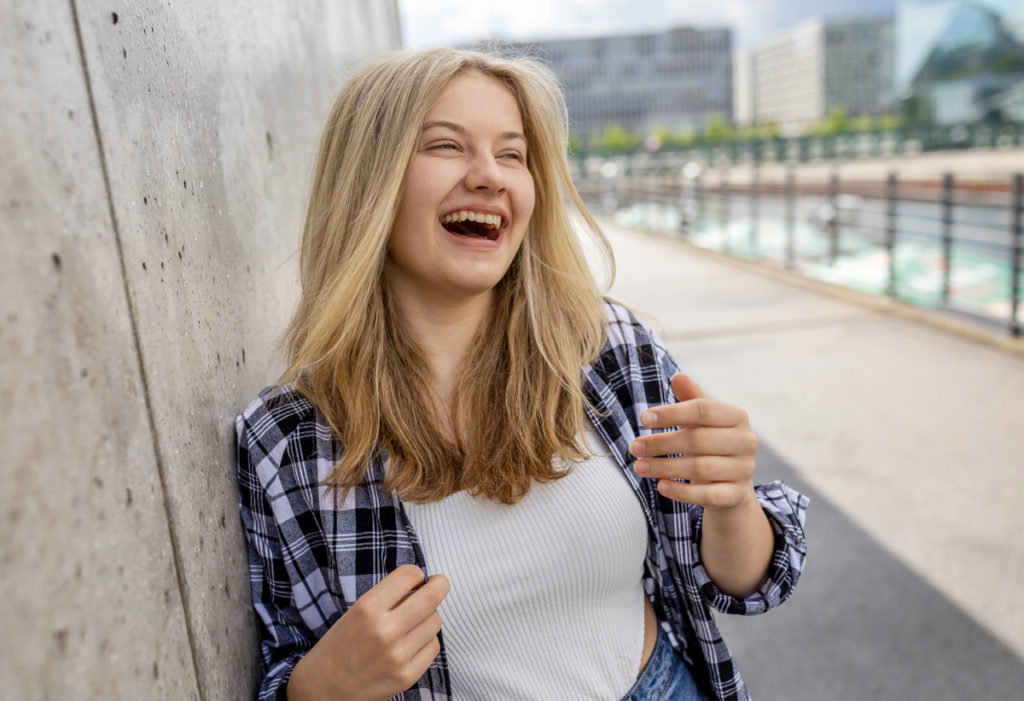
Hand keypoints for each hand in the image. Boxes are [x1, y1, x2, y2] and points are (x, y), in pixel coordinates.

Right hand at [287, 564, 448, 700]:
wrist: (322, 690)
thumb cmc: (338, 648)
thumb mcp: (355, 612)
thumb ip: (386, 598)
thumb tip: (420, 585)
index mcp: (368, 608)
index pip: (409, 575)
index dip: (417, 573)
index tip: (418, 577)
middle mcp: (385, 630)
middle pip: (431, 597)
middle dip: (439, 585)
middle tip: (438, 583)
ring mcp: (398, 655)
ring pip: (435, 621)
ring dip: (429, 617)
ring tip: (413, 622)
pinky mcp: (407, 675)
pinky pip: (433, 646)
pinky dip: (427, 640)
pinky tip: (412, 642)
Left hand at [629, 373, 758, 512]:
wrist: (730, 485)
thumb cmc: (710, 444)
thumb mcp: (700, 421)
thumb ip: (691, 400)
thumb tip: (679, 376)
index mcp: (737, 416)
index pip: (702, 410)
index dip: (672, 413)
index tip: (644, 418)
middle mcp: (745, 441)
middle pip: (698, 440)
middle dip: (661, 443)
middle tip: (634, 447)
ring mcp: (744, 470)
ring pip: (700, 468)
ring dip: (664, 468)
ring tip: (639, 467)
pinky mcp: (737, 495)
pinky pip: (707, 495)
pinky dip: (681, 492)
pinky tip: (660, 486)